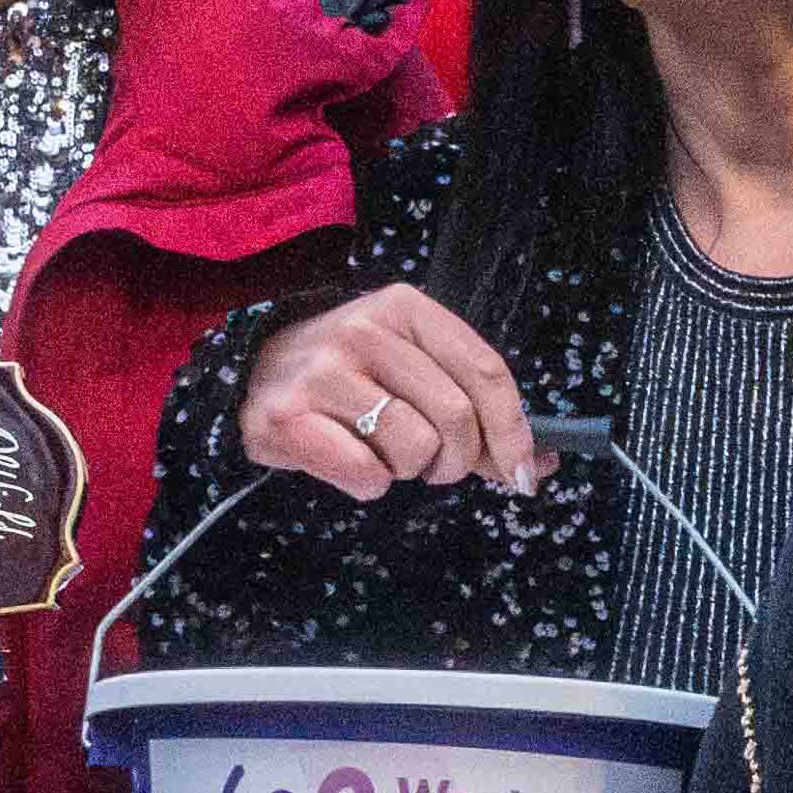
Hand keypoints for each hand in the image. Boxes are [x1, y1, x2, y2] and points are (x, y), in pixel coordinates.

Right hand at [232, 281, 549, 498]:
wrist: (252, 376)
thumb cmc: (349, 377)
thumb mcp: (412, 369)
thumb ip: (475, 411)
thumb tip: (539, 463)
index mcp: (404, 308)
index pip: (485, 371)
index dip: (513, 431)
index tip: (524, 473)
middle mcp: (363, 329)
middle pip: (456, 417)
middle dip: (457, 460)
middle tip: (434, 464)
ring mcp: (322, 371)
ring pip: (414, 448)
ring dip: (410, 470)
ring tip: (383, 453)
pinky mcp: (288, 417)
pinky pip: (367, 475)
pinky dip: (369, 484)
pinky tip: (348, 462)